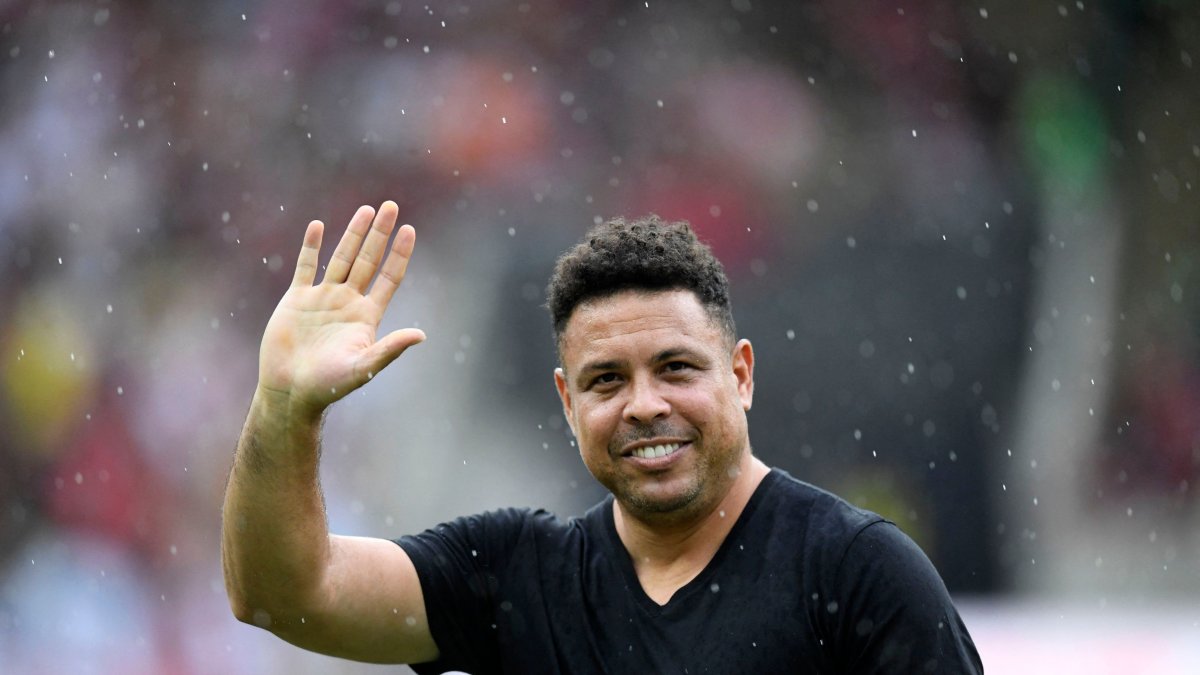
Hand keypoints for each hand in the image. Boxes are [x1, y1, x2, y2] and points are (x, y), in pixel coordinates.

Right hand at [257, 201, 425, 416]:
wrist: (290, 392)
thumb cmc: (328, 385)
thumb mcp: (364, 366)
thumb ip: (390, 349)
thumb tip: (421, 335)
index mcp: (366, 316)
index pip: (389, 277)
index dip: (399, 254)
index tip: (409, 230)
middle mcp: (348, 302)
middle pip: (368, 260)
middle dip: (379, 233)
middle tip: (391, 205)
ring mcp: (322, 299)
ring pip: (341, 258)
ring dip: (353, 234)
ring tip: (366, 209)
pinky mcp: (296, 300)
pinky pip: (305, 267)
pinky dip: (311, 247)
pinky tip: (318, 226)